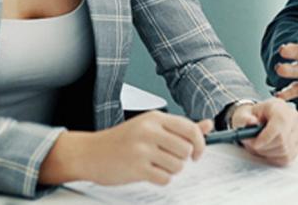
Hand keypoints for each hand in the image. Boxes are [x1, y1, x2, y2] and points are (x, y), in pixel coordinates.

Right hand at [40, 111, 212, 185]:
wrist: (89, 153)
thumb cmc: (122, 140)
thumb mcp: (151, 126)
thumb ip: (180, 127)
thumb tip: (208, 125)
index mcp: (155, 118)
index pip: (190, 129)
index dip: (200, 144)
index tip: (197, 153)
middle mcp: (149, 131)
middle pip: (186, 150)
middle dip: (181, 159)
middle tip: (167, 158)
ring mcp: (142, 150)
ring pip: (178, 166)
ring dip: (171, 169)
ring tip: (156, 165)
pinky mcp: (136, 168)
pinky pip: (164, 178)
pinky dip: (161, 179)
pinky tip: (149, 173)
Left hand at [229, 98, 297, 165]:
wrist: (257, 120)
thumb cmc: (252, 117)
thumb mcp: (242, 115)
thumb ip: (244, 119)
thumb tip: (250, 122)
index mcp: (279, 106)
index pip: (280, 123)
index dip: (266, 137)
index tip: (254, 144)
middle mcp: (292, 117)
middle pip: (282, 140)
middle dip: (264, 147)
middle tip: (253, 145)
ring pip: (285, 150)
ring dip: (268, 153)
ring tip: (260, 146)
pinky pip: (287, 157)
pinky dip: (274, 158)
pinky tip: (268, 150)